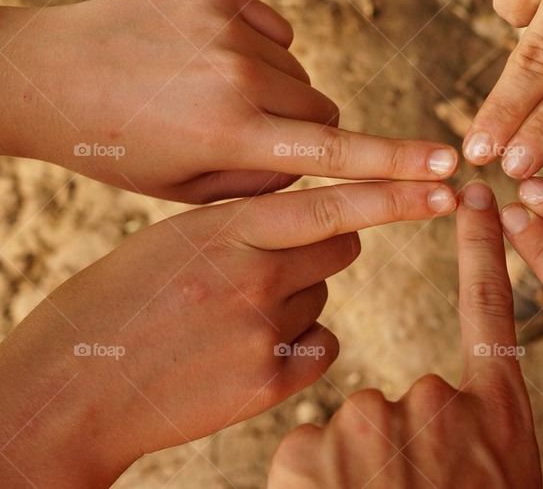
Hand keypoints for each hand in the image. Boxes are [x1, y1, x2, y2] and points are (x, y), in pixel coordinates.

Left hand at [0, 0, 458, 201]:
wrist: (42, 74)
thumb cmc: (114, 148)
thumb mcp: (184, 190)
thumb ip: (263, 181)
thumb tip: (311, 157)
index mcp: (230, 134)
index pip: (336, 155)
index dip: (398, 166)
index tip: (447, 169)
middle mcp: (238, 76)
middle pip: (325, 112)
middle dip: (307, 133)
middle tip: (253, 140)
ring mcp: (228, 29)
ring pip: (300, 75)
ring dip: (279, 94)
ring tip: (215, 99)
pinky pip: (275, 32)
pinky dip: (260, 53)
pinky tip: (211, 63)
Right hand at [0, 181, 456, 487]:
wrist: (69, 388)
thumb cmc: (115, 302)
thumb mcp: (171, 240)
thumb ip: (240, 224)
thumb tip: (301, 218)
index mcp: (226, 227)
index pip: (332, 200)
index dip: (396, 190)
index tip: (448, 180)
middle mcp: (252, 273)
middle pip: (343, 246)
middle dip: (327, 248)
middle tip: (276, 264)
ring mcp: (262, 329)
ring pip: (323, 296)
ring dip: (297, 299)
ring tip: (232, 317)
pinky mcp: (268, 379)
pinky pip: (319, 345)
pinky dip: (297, 347)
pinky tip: (244, 354)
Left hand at [267, 182, 540, 487]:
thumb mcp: (498, 476)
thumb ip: (480, 430)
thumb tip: (448, 415)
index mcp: (497, 410)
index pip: (489, 307)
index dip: (480, 247)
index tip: (474, 195)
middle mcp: (435, 402)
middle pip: (405, 389)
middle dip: (398, 426)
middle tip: (407, 486)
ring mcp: (370, 420)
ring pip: (355, 421)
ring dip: (358, 462)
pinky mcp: (311, 448)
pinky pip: (310, 446)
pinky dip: (315, 479)